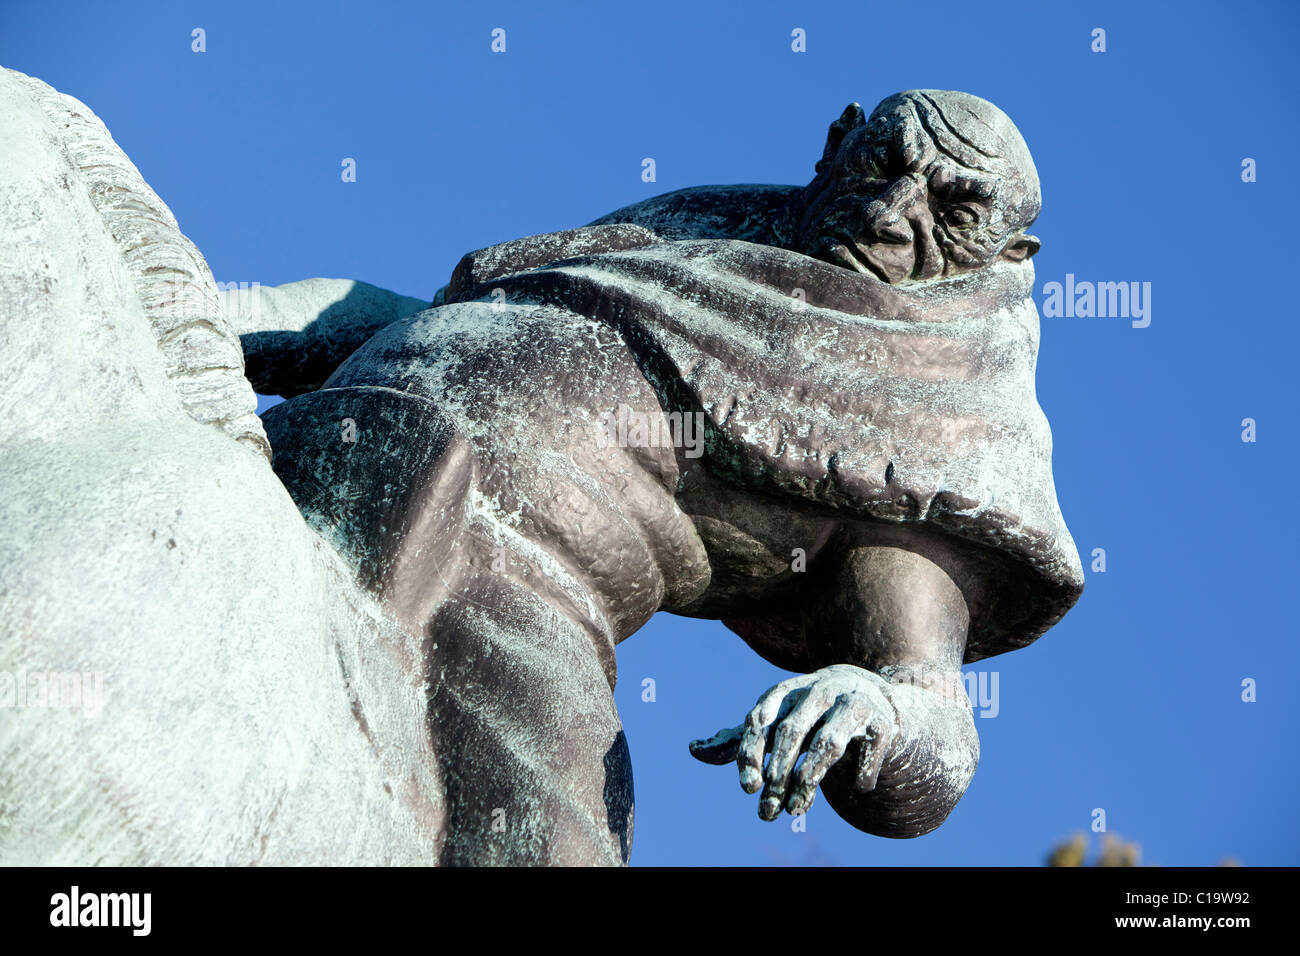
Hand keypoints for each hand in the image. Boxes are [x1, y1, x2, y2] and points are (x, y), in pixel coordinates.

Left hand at [689, 664, 899, 819]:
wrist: (865, 693)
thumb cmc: (808, 714)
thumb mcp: (774, 721)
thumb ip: (739, 740)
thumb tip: (693, 750)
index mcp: (786, 692)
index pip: (761, 719)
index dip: (751, 753)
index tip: (748, 789)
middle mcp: (817, 692)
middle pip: (791, 733)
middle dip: (778, 775)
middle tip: (767, 812)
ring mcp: (851, 703)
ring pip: (827, 744)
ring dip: (810, 781)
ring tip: (797, 810)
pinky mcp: (882, 721)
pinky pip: (870, 749)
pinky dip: (862, 771)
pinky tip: (856, 788)